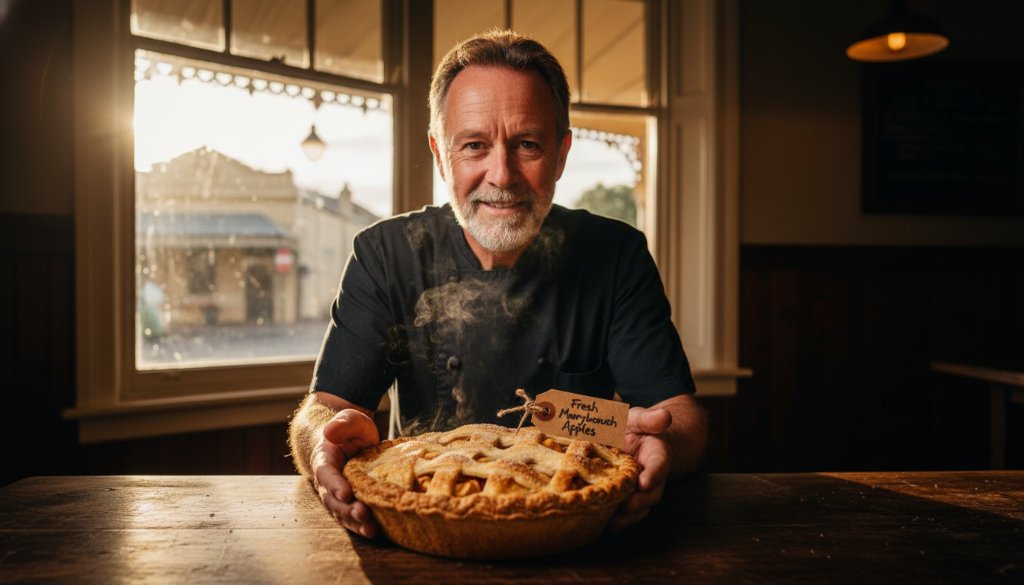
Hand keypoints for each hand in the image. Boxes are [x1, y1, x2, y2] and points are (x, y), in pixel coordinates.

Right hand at [310, 408, 379, 536]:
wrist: (350, 440)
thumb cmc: (350, 429)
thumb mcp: (349, 420)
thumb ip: (342, 424)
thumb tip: (330, 431)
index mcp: (324, 460)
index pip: (326, 474)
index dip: (335, 485)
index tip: (346, 493)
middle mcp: (327, 482)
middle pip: (332, 500)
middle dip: (346, 509)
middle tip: (362, 514)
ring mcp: (337, 494)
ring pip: (342, 513)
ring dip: (355, 522)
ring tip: (371, 529)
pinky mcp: (350, 502)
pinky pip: (352, 517)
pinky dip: (361, 525)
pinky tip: (375, 531)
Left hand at [609, 405, 671, 531]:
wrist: (628, 442)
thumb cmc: (632, 428)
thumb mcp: (637, 418)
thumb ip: (648, 419)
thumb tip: (664, 416)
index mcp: (657, 453)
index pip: (660, 464)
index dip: (654, 474)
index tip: (644, 482)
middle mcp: (652, 475)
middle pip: (652, 492)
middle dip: (640, 501)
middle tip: (625, 506)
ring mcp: (641, 490)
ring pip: (641, 507)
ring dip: (629, 516)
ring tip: (614, 522)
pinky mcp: (628, 499)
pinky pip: (628, 513)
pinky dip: (620, 521)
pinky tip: (605, 525)